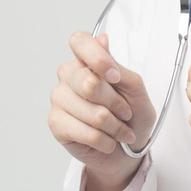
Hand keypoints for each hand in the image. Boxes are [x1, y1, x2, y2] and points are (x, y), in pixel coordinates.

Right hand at [48, 31, 157, 190]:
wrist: (128, 151)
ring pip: (91, 112)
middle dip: (116, 103)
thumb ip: (118, 66)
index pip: (79, 41)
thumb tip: (102, 39)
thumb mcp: (135, 88)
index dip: (97, 58)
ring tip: (119, 130)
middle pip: (89, 83)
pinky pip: (86, 132)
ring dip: (114, 127)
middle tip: (125, 112)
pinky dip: (106, 141)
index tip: (115, 77)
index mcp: (86, 60)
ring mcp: (59, 98)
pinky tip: (108, 140)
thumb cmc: (132, 116)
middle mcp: (69, 75)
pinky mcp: (56, 123)